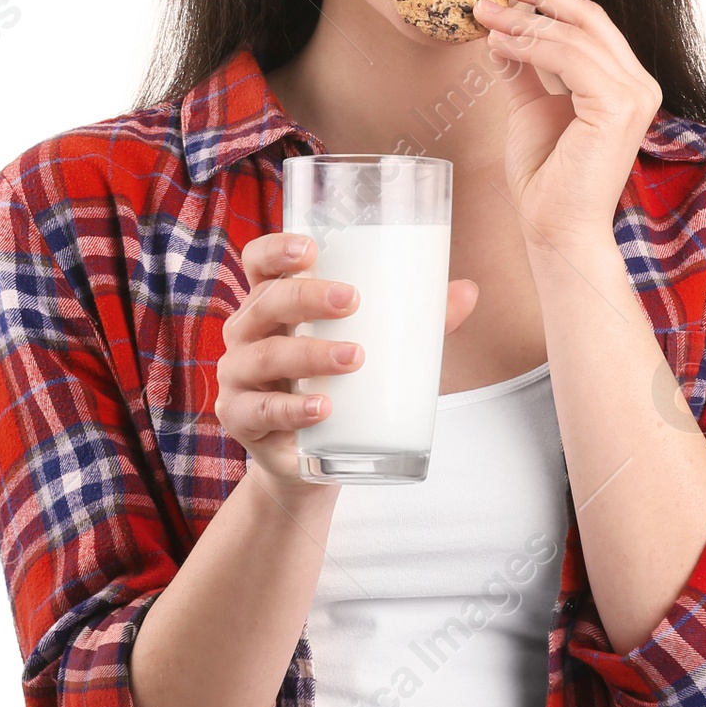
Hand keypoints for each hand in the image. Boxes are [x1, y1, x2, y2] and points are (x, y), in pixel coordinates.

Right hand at [217, 232, 479, 487]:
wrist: (313, 458)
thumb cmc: (341, 385)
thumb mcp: (375, 348)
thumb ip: (417, 320)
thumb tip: (468, 292)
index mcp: (273, 302)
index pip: (259, 262)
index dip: (276, 249)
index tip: (311, 248)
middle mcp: (248, 332)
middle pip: (266, 302)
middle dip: (307, 297)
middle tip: (353, 300)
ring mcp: (238, 376)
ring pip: (263, 355)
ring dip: (309, 354)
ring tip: (355, 357)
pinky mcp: (240, 418)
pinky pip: (259, 410)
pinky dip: (291, 408)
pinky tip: (322, 408)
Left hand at [473, 0, 662, 246]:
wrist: (555, 228)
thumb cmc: (546, 179)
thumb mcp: (529, 108)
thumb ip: (524, 69)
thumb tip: (501, 31)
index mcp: (623, 82)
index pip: (588, 23)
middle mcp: (637, 84)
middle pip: (587, 17)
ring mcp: (634, 95)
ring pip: (574, 34)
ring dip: (523, 18)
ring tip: (484, 14)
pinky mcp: (619, 107)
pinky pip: (571, 57)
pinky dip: (531, 44)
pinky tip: (499, 42)